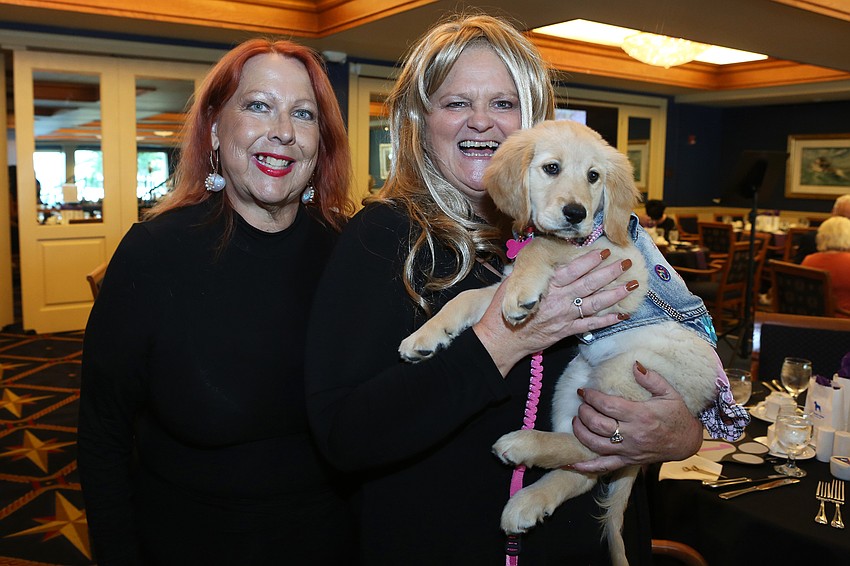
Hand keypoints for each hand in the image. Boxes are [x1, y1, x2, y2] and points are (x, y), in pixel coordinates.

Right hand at [473, 248, 635, 375]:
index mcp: (547, 286)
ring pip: (595, 303)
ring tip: (631, 285)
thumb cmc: (504, 311)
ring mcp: (565, 316)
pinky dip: (607, 320)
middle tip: (626, 263)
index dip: (590, 260)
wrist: (502, 339)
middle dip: (610, 272)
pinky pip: (591, 325)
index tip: (605, 251)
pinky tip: (621, 315)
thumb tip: (539, 259)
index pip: (574, 270)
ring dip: (615, 294)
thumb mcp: (512, 285)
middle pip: (590, 284)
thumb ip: (529, 273)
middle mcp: (560, 300)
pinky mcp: (567, 331)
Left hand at [569, 361, 702, 473]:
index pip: (608, 406)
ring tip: (576, 421)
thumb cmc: (677, 416)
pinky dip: (587, 467)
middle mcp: (632, 434)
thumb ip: (652, 379)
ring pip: (596, 444)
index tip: (584, 391)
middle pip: (598, 425)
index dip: (592, 397)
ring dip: (580, 432)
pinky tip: (573, 463)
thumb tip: (635, 365)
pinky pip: (604, 466)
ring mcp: (628, 450)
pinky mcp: (627, 461)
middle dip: (584, 413)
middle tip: (581, 404)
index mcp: (640, 415)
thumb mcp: (669, 394)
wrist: (686, 442)